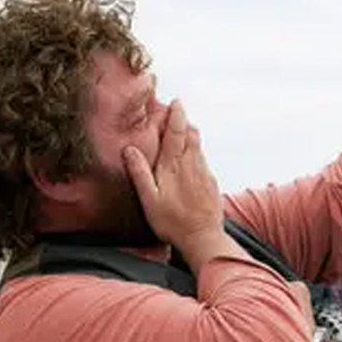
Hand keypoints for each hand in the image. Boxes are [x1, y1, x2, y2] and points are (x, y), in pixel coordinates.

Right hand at [124, 100, 224, 250]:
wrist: (203, 238)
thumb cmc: (172, 222)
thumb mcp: (149, 199)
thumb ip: (140, 173)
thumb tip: (130, 149)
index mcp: (174, 166)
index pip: (176, 133)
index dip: (176, 116)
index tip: (176, 103)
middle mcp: (192, 165)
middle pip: (191, 135)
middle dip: (184, 122)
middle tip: (176, 113)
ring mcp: (204, 173)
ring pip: (198, 146)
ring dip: (190, 136)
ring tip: (182, 131)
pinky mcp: (211, 183)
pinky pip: (203, 160)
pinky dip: (196, 152)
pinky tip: (190, 159)